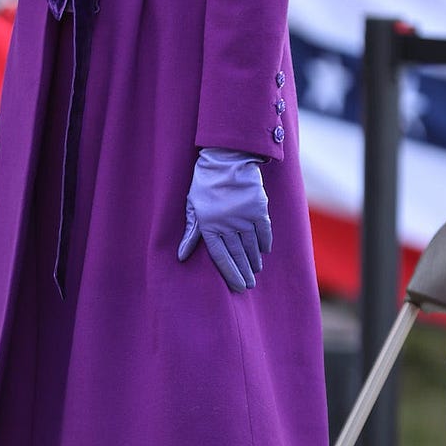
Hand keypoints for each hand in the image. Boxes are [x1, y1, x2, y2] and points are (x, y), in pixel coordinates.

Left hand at [177, 148, 271, 291]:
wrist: (225, 159)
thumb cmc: (204, 183)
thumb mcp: (192, 206)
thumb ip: (191, 233)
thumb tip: (181, 256)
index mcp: (209, 225)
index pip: (221, 257)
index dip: (230, 273)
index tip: (238, 286)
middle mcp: (227, 224)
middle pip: (238, 254)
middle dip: (244, 272)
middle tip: (249, 285)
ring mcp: (244, 216)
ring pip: (251, 245)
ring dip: (254, 260)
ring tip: (256, 270)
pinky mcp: (258, 208)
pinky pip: (264, 230)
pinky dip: (264, 242)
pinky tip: (264, 251)